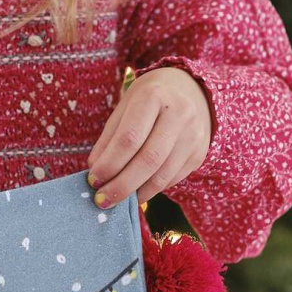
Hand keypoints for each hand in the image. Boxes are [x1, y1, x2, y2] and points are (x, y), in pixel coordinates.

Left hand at [87, 67, 213, 208]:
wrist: (188, 91)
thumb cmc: (147, 101)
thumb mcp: (124, 109)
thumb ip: (108, 141)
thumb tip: (95, 175)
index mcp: (153, 96)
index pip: (129, 138)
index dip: (109, 164)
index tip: (93, 180)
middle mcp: (179, 113)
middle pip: (148, 160)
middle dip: (122, 185)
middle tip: (102, 200)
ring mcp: (193, 135)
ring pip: (162, 175)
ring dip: (136, 193)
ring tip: (117, 200)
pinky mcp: (198, 153)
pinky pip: (172, 179)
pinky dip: (151, 190)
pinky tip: (136, 192)